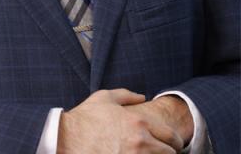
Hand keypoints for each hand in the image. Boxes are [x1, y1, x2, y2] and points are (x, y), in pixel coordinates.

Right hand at [57, 89, 183, 153]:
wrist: (68, 139)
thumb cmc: (85, 118)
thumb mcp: (104, 98)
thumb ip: (126, 95)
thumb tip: (142, 96)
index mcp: (139, 123)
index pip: (171, 136)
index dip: (174, 141)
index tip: (170, 143)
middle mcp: (141, 142)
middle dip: (167, 151)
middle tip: (160, 150)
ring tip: (148, 153)